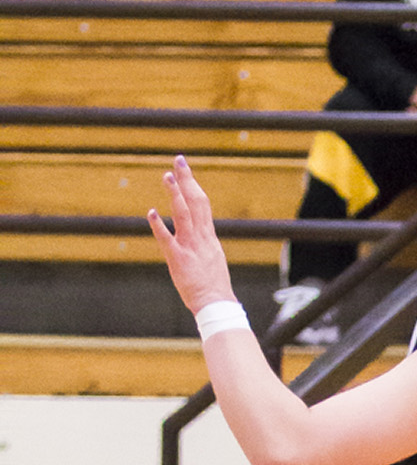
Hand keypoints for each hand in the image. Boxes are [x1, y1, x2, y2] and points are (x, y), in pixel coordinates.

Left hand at [148, 157, 236, 314]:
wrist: (216, 303)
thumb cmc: (213, 286)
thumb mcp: (212, 260)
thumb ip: (204, 244)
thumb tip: (199, 234)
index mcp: (209, 237)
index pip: (202, 205)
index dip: (194, 186)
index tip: (185, 171)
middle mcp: (202, 238)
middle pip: (196, 202)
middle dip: (187, 180)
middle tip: (179, 161)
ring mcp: (191, 247)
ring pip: (184, 215)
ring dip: (176, 195)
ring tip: (168, 177)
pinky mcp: (179, 259)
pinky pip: (168, 239)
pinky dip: (159, 225)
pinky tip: (151, 212)